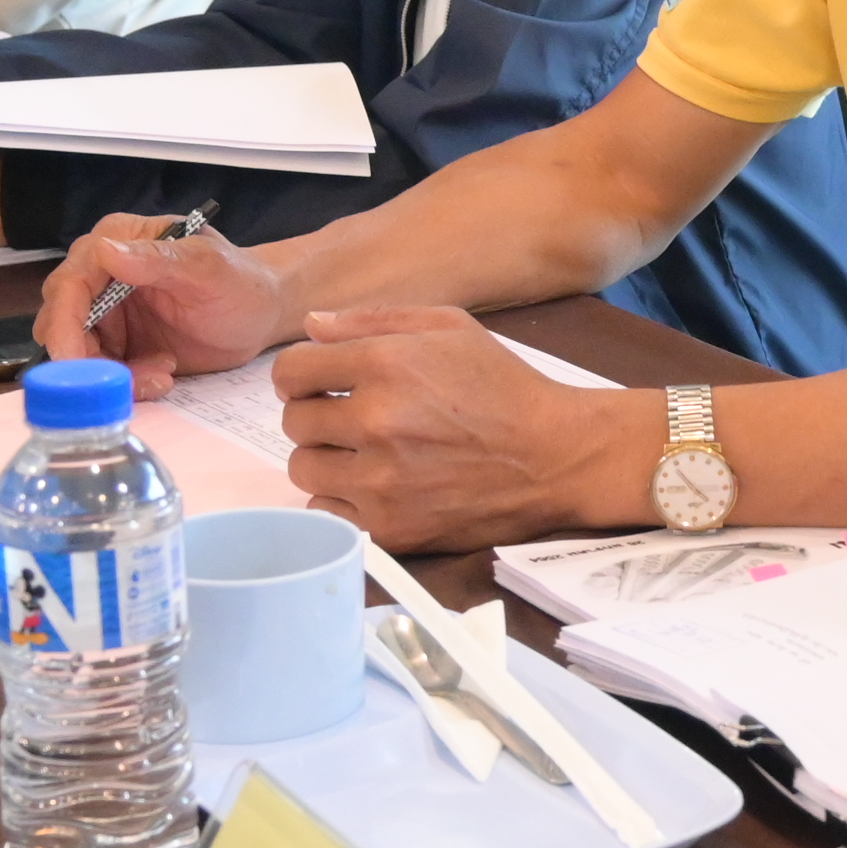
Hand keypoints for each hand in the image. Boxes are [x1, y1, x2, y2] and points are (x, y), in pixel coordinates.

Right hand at [36, 213, 296, 386]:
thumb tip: (105, 250)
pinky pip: (102, 371)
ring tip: (161, 375)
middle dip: (85, 357)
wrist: (262, 315)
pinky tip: (163, 376)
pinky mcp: (118, 343)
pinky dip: (125, 383)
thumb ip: (158, 259)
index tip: (72, 359)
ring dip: (111, 374)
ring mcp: (107, 311)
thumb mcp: (207, 269)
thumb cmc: (240, 282)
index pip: (71, 281)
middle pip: (61, 320)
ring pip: (79, 352)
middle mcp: (103, 273)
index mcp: (119, 240)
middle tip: (123, 380)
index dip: (64, 322)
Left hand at [271, 307, 652, 553]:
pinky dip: (343, 502)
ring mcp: (381, 480)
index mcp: (385, 364)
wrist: (556, 457)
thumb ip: (372, 319)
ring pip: (304, 469)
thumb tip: (310, 326)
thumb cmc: (504, 386)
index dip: (301, 375)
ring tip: (367, 455)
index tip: (320, 384)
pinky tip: (377, 488)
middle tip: (354, 420)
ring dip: (327, 460)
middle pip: (293, 421)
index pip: (290, 371)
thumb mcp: (449, 327)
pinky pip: (326, 513)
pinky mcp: (390, 527)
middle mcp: (375, 422)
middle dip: (317, 416)